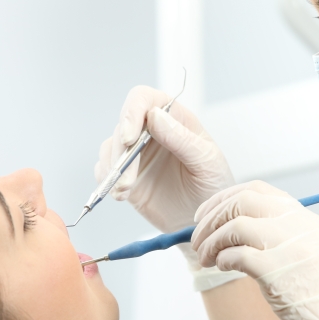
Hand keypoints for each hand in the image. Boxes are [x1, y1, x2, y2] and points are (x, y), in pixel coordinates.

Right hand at [95, 86, 234, 232]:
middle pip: (122, 126)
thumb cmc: (213, 186)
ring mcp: (137, 154)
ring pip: (110, 148)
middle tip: (128, 179)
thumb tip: (155, 115)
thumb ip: (182, 138)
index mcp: (174, 118)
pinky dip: (107, 181)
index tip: (130, 137)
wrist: (204, 220)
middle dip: (121, 152)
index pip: (144, 99)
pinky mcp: (126, 175)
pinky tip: (121, 194)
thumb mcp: (207, 161)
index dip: (132, 112)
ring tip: (125, 190)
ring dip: (113, 169)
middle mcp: (151, 131)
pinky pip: (105, 170)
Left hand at [191, 182, 318, 319]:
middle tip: (196, 238)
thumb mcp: (306, 262)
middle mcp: (300, 227)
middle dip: (211, 216)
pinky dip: (222, 258)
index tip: (205, 216)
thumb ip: (278, 242)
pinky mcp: (280, 273)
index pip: (257, 190)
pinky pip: (237, 253)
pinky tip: (222, 269)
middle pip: (242, 201)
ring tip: (205, 259)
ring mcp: (291, 248)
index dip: (223, 199)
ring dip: (210, 240)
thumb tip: (230, 235)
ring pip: (235, 223)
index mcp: (307, 221)